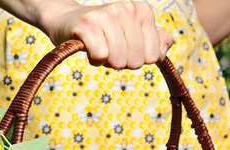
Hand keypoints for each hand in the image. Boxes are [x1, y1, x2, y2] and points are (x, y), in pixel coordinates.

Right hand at [38, 1, 173, 68]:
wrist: (67, 21)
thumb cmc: (103, 32)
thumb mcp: (133, 34)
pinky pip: (101, 56)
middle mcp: (126, 8)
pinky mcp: (86, 25)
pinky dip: (95, 60)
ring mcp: (106, 15)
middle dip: (121, 61)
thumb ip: (155, 41)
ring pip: (119, 60)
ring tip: (98, 47)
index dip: (136, 59)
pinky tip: (88, 49)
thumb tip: (162, 52)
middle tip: (108, 48)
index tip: (124, 48)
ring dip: (107, 62)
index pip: (152, 56)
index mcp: (142, 10)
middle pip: (136, 60)